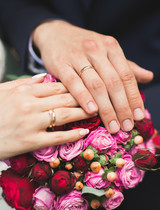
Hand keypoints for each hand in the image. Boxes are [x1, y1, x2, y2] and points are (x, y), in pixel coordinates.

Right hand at [0, 75, 94, 158]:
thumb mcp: (4, 90)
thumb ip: (25, 83)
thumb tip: (43, 76)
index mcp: (24, 91)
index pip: (57, 86)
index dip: (75, 87)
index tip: (87, 88)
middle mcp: (30, 105)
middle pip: (64, 99)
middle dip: (84, 98)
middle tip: (100, 99)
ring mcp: (31, 123)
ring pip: (64, 115)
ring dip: (83, 113)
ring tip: (97, 113)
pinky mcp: (31, 141)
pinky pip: (57, 137)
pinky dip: (72, 134)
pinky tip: (84, 132)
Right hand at [33, 20, 152, 133]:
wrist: (55, 34)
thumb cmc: (84, 47)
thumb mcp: (107, 51)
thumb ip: (126, 66)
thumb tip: (149, 77)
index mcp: (111, 47)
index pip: (126, 75)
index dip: (134, 97)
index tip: (139, 116)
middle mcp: (96, 49)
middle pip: (113, 82)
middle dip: (122, 107)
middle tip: (127, 126)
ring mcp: (78, 56)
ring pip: (96, 85)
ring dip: (106, 108)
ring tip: (112, 125)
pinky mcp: (61, 64)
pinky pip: (74, 83)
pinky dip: (84, 98)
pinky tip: (92, 111)